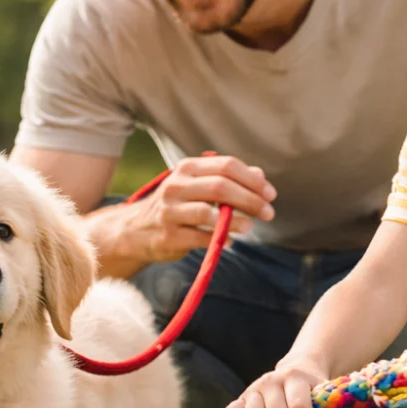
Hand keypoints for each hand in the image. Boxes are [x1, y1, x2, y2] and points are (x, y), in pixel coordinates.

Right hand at [127, 154, 276, 264]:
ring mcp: (170, 211)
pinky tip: (228, 241)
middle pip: (220, 186)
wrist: (136, 230)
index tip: (271, 194)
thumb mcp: (197, 186)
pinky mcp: (169, 235)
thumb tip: (260, 176)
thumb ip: (228, 179)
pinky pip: (200, 237)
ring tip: (250, 226)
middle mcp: (176, 186)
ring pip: (209, 213)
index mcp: (187, 169)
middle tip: (268, 212)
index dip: (252, 180)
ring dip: (235, 220)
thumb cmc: (176, 206)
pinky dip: (218, 239)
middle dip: (250, 199)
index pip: (226, 166)